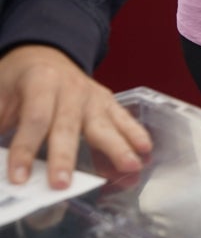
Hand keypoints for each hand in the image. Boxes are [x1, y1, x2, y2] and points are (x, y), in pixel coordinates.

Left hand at [0, 45, 151, 188]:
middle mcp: (72, 88)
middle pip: (68, 126)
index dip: (25, 149)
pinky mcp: (107, 102)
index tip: (18, 178)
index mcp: (41, 82)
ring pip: (104, 124)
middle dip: (65, 157)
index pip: (35, 119)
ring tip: (129, 166)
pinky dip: (136, 133)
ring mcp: (93, 96)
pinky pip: (123, 118)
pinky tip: (145, 149)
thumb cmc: (18, 79)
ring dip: (117, 147)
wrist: (43, 54)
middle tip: (62, 184)